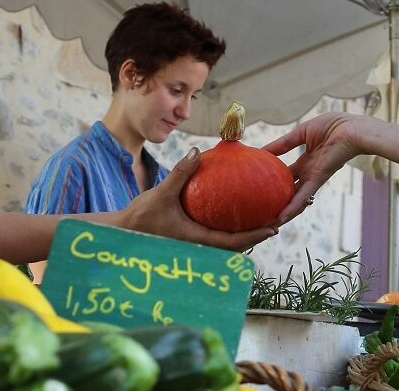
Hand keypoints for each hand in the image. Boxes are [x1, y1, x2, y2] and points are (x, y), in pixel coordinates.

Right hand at [118, 148, 276, 250]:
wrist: (122, 232)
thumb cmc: (140, 216)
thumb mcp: (162, 192)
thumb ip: (181, 172)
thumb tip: (198, 151)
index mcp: (197, 239)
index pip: (233, 242)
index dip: (255, 236)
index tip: (273, 228)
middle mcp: (200, 246)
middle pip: (236, 247)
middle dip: (256, 236)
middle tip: (276, 221)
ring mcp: (195, 246)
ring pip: (226, 244)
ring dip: (244, 234)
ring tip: (261, 219)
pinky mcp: (189, 241)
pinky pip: (214, 236)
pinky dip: (228, 229)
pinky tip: (232, 214)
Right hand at [262, 112, 367, 222]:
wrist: (351, 129)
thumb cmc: (332, 126)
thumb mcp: (301, 133)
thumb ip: (283, 143)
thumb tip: (263, 149)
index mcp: (306, 161)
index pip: (286, 173)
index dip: (273, 179)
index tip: (257, 184)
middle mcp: (308, 173)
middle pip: (289, 190)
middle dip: (277, 201)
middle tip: (260, 210)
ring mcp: (312, 178)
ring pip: (294, 199)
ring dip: (282, 211)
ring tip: (266, 223)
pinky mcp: (317, 180)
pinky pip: (302, 196)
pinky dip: (292, 207)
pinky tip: (280, 218)